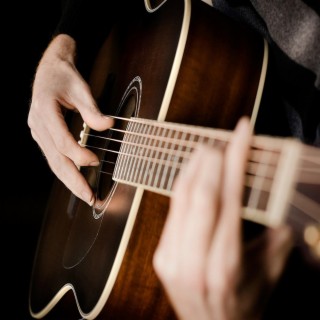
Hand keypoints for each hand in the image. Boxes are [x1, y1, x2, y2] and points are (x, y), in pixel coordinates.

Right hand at [28, 34, 112, 204]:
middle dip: (73, 181)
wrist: (49, 69)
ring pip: (54, 162)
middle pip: (56, 159)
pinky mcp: (42, 134)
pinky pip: (54, 157)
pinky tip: (76, 180)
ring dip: (69, 180)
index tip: (95, 162)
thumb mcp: (81, 88)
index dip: (79, 154)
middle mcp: (37, 123)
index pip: (62, 141)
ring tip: (85, 195)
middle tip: (89, 197)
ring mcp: (37, 131)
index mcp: (44, 109)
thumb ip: (92, 110)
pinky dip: (65, 170)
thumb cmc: (64, 75)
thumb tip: (108, 126)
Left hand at [153, 117, 292, 319]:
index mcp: (225, 267)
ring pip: (180, 199)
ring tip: (207, 150)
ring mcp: (171, 258)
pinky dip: (183, 185)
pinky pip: (172, 210)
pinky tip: (193, 173)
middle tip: (222, 140)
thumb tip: (276, 204)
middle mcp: (194, 262)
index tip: (241, 134)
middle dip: (211, 161)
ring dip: (194, 168)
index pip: (229, 199)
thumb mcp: (268, 275)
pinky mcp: (160, 255)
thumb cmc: (244, 305)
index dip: (235, 161)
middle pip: (199, 196)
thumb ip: (276, 239)